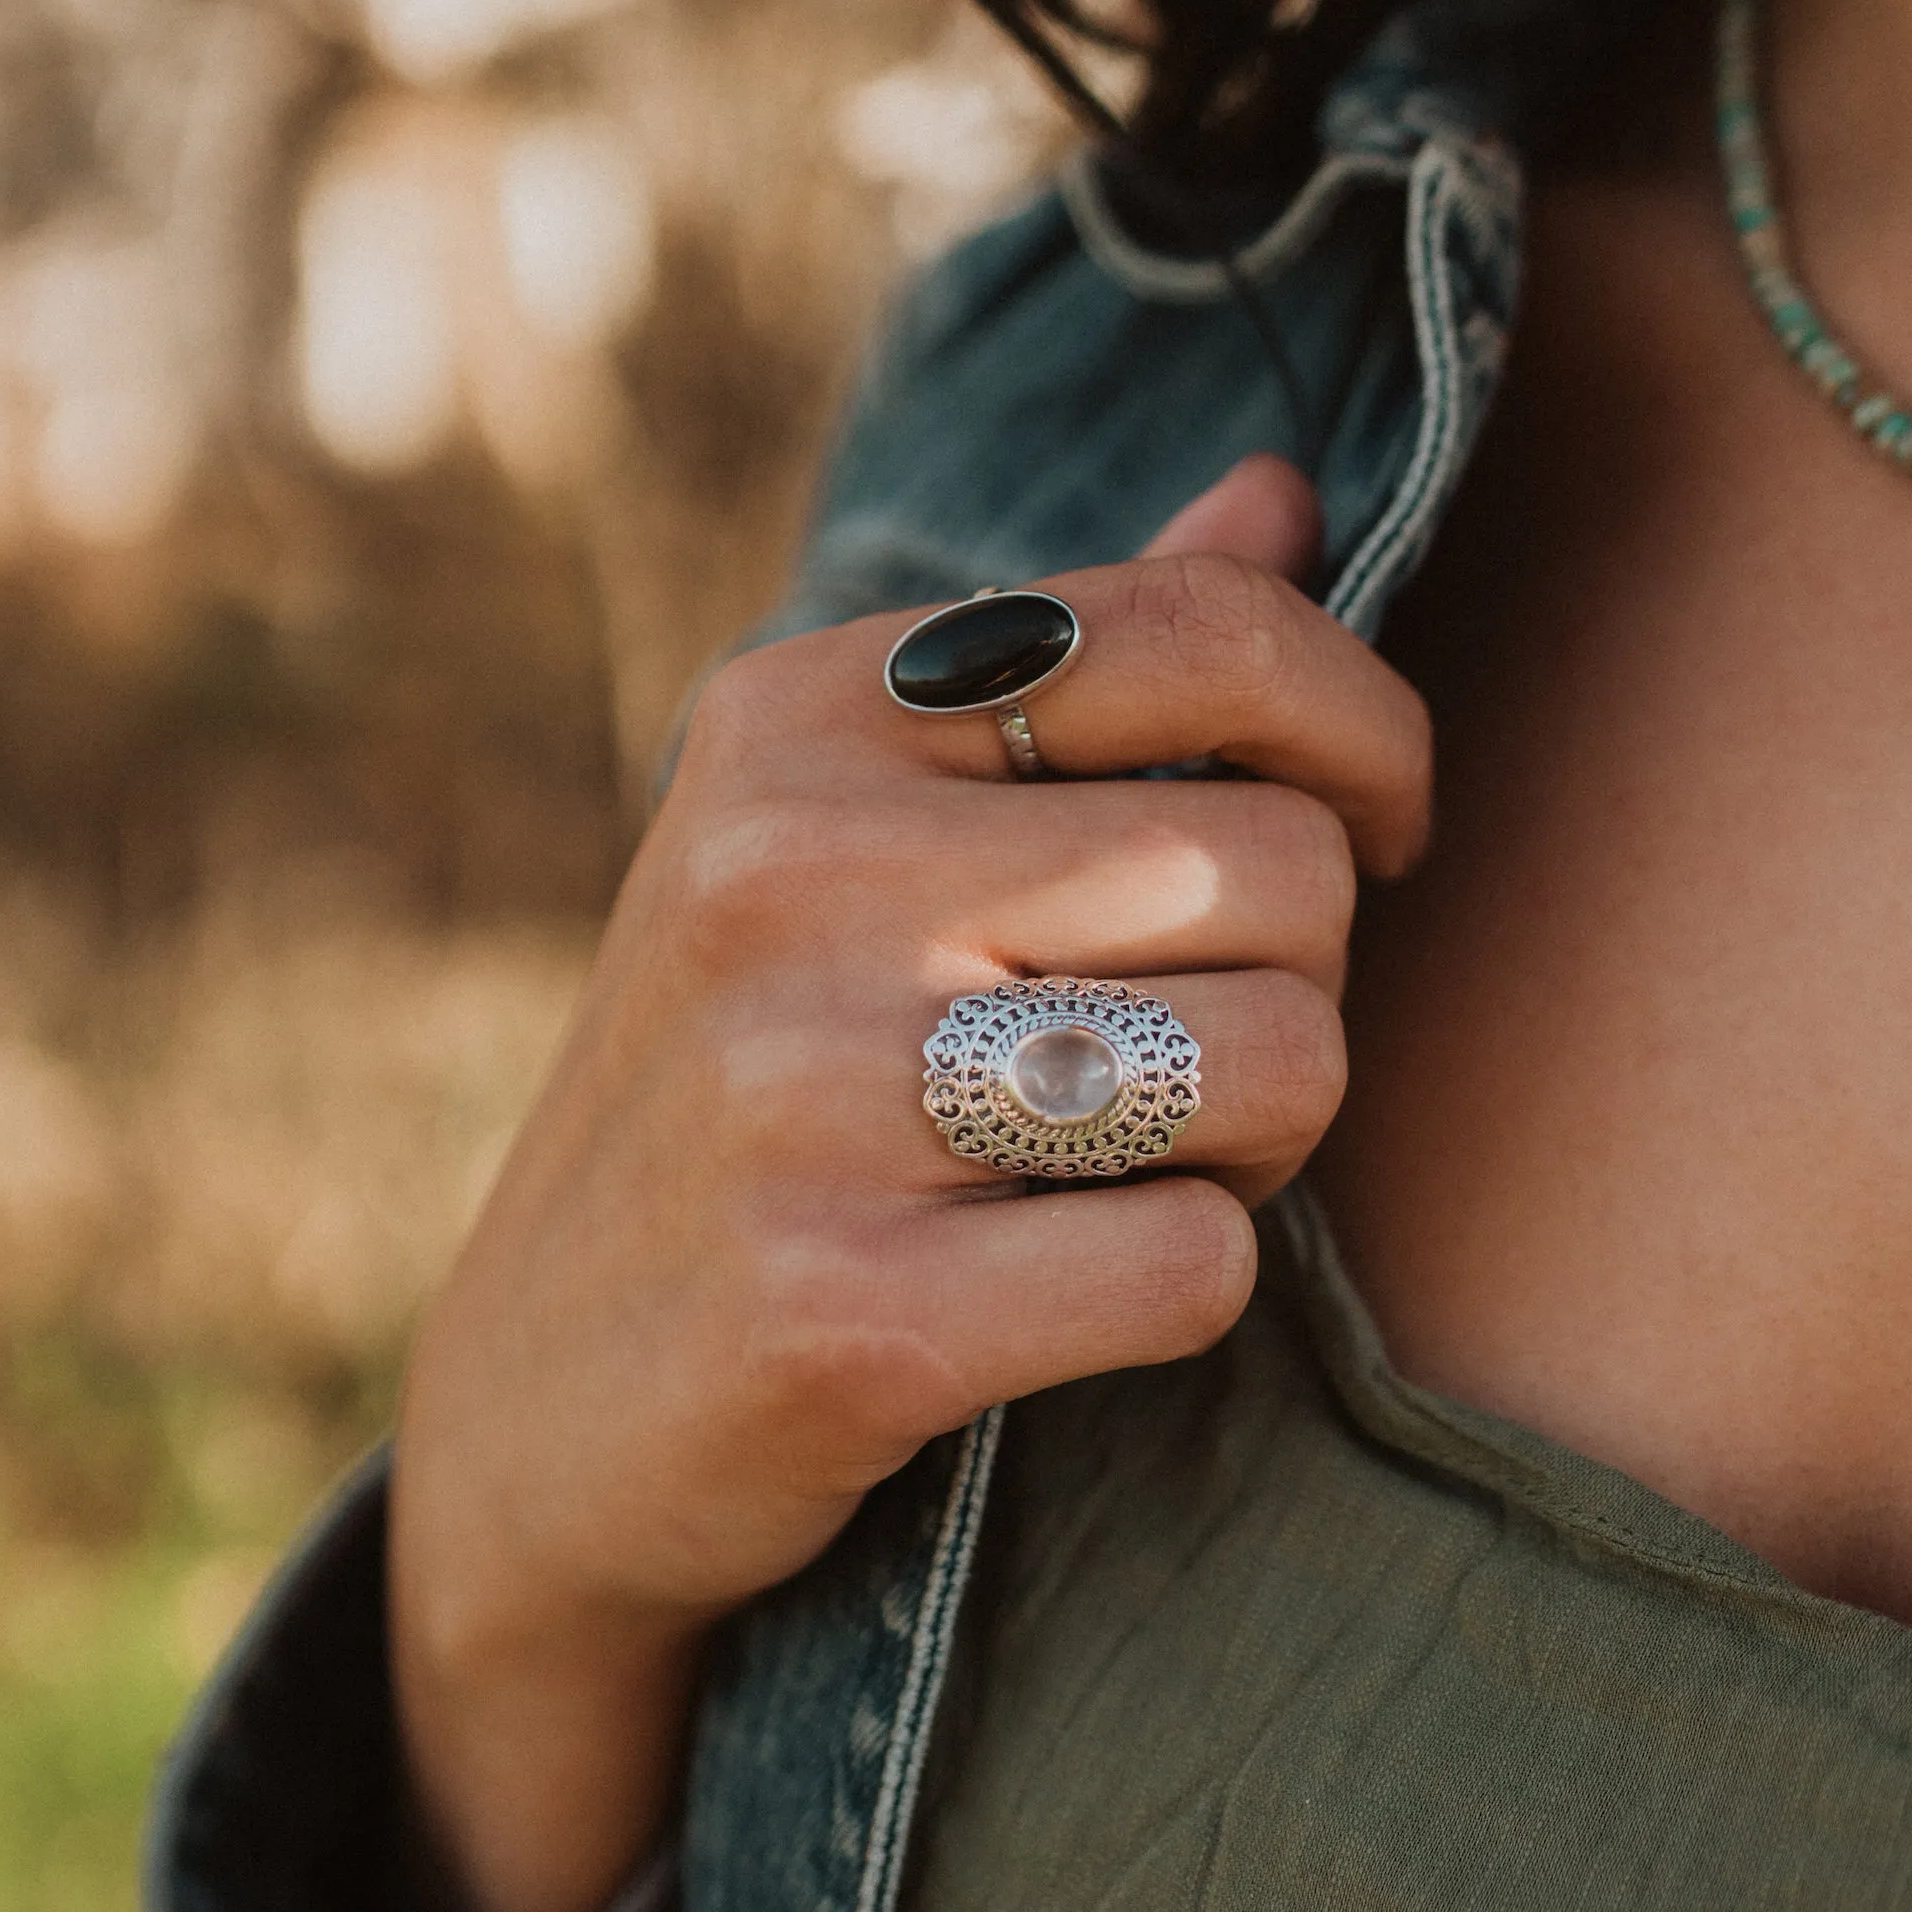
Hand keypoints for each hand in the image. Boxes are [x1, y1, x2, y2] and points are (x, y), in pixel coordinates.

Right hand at [389, 457, 1428, 1911]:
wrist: (535, 1422)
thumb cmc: (754, 1097)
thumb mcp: (849, 838)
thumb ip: (1074, 670)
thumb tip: (1281, 490)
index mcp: (792, 720)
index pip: (1202, 631)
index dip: (1366, 731)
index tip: (1375, 826)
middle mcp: (784, 875)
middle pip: (1282, 867)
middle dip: (1303, 979)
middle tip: (1194, 1058)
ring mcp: (802, 1095)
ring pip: (1282, 1060)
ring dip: (1259, 1143)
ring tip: (1121, 1168)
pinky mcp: (845, 1315)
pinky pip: (1201, 1264)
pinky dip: (1183, 1290)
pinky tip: (1059, 1297)